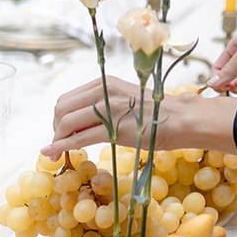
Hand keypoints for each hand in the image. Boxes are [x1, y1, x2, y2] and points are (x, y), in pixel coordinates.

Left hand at [42, 76, 236, 158]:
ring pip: (66, 122)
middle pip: (62, 108)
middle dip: (55, 127)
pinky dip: (62, 146)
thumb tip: (85, 122)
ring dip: (58, 138)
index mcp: (107, 83)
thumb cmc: (160, 114)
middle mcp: (104, 90)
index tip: (62, 131)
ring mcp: (108, 108)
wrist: (183, 119)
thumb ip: (107, 105)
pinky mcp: (113, 127)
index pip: (69, 97)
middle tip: (60, 142)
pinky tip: (53, 153)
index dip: (59, 116)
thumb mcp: (129, 101)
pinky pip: (79, 137)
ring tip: (60, 150)